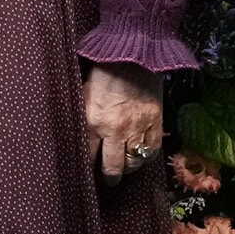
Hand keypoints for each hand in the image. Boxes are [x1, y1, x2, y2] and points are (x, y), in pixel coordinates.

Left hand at [84, 62, 162, 185]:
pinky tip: (142, 155)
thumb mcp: (83, 92)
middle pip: (112, 167)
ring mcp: (137, 127)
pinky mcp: (155, 121)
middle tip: (110, 180)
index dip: (87, 166)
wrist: (133, 52)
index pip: (88, 156)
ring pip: (134, 162)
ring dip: (129, 167)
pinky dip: (147, 156)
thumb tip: (80, 135)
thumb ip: (83, 116)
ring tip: (126, 167)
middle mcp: (114, 130)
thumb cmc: (103, 68)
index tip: (87, 171)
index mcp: (92, 121)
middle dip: (110, 177)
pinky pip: (153, 150)